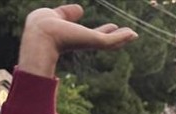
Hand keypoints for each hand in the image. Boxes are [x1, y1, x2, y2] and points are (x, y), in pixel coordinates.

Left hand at [17, 5, 137, 77]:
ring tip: (134, 35)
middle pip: (104, 40)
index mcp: (73, 36)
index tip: (111, 27)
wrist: (42, 35)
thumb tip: (80, 9)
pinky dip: (123, 37)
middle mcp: (83, 41)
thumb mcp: (55, 14)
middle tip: (128, 34)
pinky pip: (113, 40)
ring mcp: (90, 42)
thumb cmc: (42, 26)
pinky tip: (133, 33)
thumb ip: (67, 13)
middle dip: (116, 37)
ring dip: (123, 38)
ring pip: (110, 42)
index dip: (102, 30)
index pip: (91, 34)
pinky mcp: (95, 41)